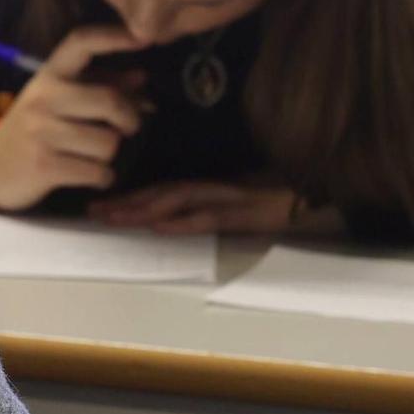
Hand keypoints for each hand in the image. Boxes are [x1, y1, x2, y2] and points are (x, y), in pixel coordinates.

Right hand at [0, 25, 148, 210]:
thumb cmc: (37, 127)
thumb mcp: (61, 100)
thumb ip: (101, 85)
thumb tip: (141, 78)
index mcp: (50, 75)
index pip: (81, 43)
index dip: (113, 37)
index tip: (142, 37)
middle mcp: (44, 98)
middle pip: (110, 102)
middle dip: (130, 120)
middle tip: (127, 128)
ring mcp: (41, 131)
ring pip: (108, 143)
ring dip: (111, 154)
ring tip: (96, 155)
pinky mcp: (44, 165)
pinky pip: (98, 172)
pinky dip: (103, 178)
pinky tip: (93, 175)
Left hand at [90, 180, 345, 236]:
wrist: (321, 188)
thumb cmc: (281, 192)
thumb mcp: (241, 198)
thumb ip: (212, 203)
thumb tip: (177, 214)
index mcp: (210, 187)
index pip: (162, 190)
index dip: (130, 197)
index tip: (100, 204)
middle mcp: (213, 190)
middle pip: (160, 194)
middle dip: (126, 204)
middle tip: (92, 211)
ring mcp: (229, 199)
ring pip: (177, 201)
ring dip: (143, 210)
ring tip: (114, 217)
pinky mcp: (247, 211)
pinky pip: (210, 216)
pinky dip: (184, 221)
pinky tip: (161, 226)